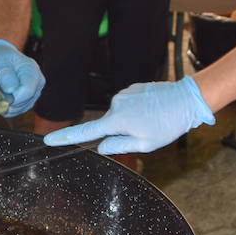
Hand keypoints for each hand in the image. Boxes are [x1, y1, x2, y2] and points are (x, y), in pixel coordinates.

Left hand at [0, 40, 44, 116]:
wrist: (2, 58)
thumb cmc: (0, 58)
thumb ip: (5, 76)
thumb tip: (11, 90)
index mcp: (31, 70)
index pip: (28, 91)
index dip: (13, 98)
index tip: (0, 98)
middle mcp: (37, 82)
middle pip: (25, 101)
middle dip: (8, 102)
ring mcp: (34, 92)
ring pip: (22, 108)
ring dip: (7, 106)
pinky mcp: (28, 100)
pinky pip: (18, 110)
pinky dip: (8, 108)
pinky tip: (1, 101)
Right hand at [43, 77, 213, 154]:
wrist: (186, 99)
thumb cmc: (167, 125)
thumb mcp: (144, 145)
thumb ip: (119, 146)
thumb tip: (102, 146)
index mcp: (116, 121)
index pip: (85, 132)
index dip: (66, 138)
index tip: (49, 140)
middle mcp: (115, 104)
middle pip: (109, 125)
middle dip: (121, 132)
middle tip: (145, 133)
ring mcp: (124, 94)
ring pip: (120, 115)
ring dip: (131, 121)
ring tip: (152, 121)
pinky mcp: (133, 88)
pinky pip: (129, 104)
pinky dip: (137, 111)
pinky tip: (153, 111)